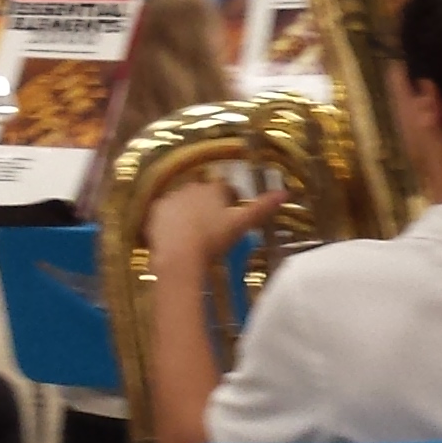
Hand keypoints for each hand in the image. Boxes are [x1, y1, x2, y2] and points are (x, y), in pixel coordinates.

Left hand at [147, 174, 286, 264]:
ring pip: (184, 201)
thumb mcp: (241, 225)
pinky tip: (176, 235)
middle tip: (213, 228)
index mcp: (213, 188)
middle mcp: (191, 187)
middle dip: (208, 206)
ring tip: (194, 233)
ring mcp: (171, 198)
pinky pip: (166, 212)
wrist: (179, 255)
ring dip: (189, 212)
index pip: (225, 189)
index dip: (229, 202)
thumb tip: (285, 193)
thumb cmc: (213, 239)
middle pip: (203, 193)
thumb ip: (262, 208)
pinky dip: (171, 220)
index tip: (230, 217)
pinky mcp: (155, 211)